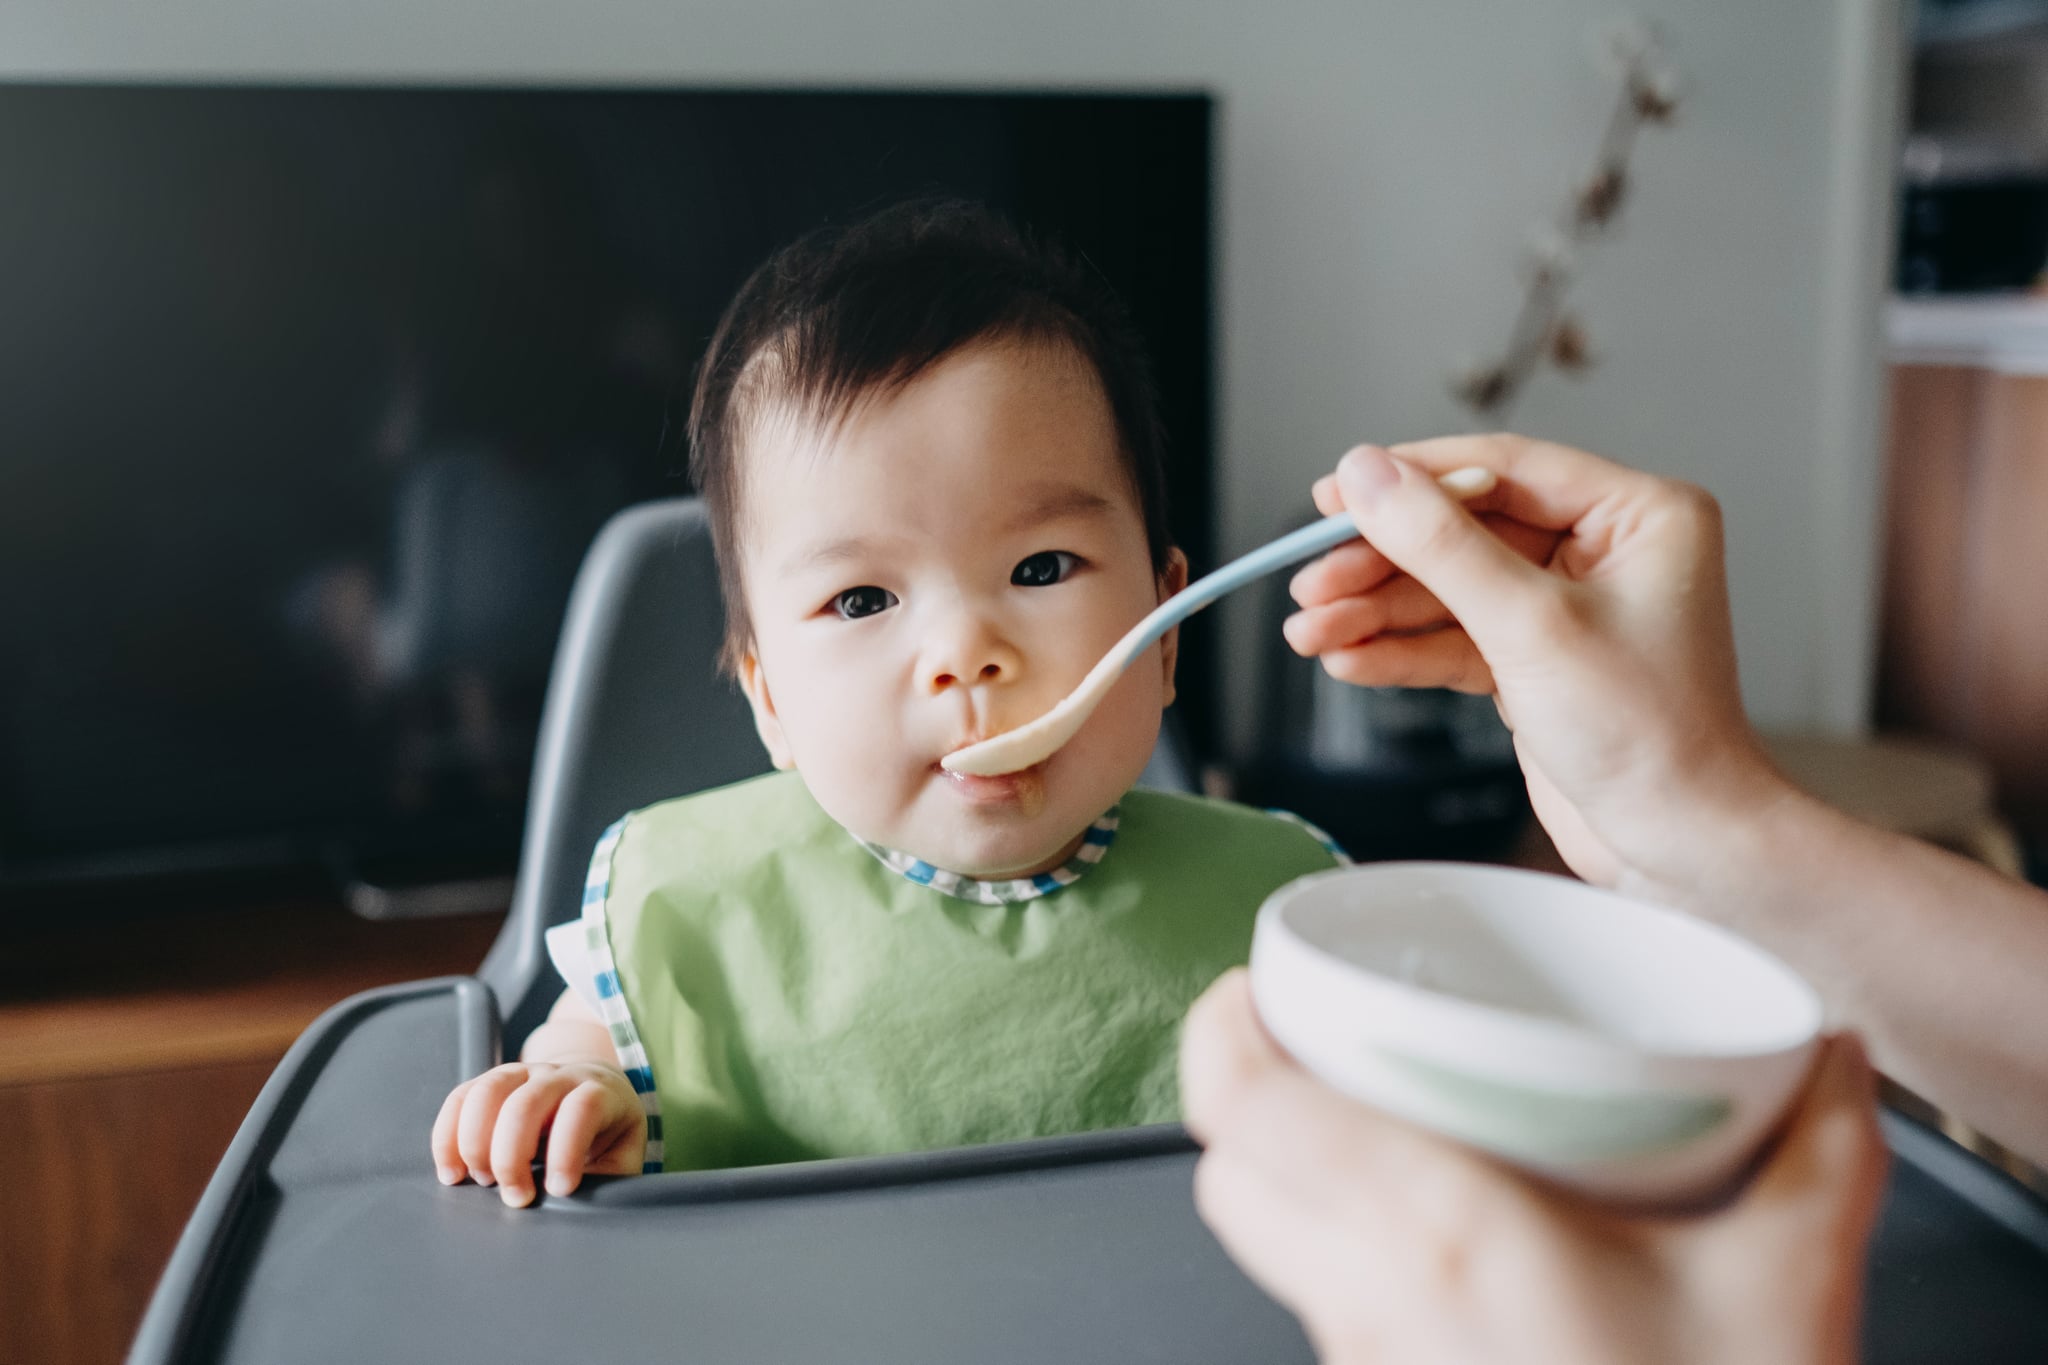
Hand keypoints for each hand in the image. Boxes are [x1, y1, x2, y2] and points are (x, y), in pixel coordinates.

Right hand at [430, 1059, 646, 1207]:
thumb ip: (608, 1179)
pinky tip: (451, 1173)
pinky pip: (460, 1099)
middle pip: (526, 1103)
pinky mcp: (491, 1082)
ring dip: (475, 1144)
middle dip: (512, 1157)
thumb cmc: (607, 1133)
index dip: (566, 1150)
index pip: (582, 1108)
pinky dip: (447, 1137)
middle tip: (516, 1197)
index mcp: (599, 1091)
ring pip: (487, 1093)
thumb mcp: (622, 1155)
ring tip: (483, 1183)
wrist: (592, 1088)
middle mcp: (558, 1075)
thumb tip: (576, 1208)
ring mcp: (521, 1073)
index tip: (558, 1191)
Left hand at [1180, 970, 1887, 1364]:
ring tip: (1367, 1114)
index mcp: (1439, 1234)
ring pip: (1265, 1246)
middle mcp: (1373, 1300)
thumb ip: (1821, 1154)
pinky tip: (1418, 1227)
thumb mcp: (1788, 1285)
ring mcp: (1367, 1364)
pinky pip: (1319, 1305)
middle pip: (1229, 1177)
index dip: (1221, 1033)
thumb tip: (1829, 1060)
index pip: (1246, 1115)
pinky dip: (1335, 1245)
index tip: (1254, 981)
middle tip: (1311, 1036)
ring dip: (1289, 1172)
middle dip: (1247, 1094)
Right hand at [1285, 436, 1786, 898]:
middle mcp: (1605, 550)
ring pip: (1449, 588)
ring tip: (1311, 632)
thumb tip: (1367, 474)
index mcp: (1637, 513)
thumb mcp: (1530, 625)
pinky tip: (1350, 659)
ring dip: (1377, 612)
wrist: (1679, 846)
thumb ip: (1441, 545)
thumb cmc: (1651, 736)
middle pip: (1463, 530)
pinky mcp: (1536, 660)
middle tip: (1312, 582)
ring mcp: (1567, 607)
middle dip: (1381, 562)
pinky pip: (1454, 638)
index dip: (1409, 479)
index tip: (1334, 496)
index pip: (1501, 468)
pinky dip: (1402, 651)